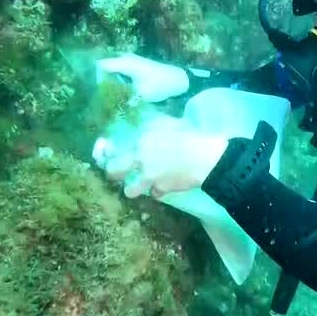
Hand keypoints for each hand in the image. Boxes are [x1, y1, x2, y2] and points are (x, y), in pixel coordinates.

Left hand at [92, 115, 228, 198]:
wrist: (205, 157)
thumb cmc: (190, 135)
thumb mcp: (168, 122)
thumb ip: (152, 126)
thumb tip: (144, 128)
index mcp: (141, 139)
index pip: (116, 147)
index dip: (112, 152)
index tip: (112, 154)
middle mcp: (140, 158)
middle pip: (113, 170)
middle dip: (112, 172)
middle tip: (115, 174)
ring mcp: (149, 176)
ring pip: (130, 190)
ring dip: (133, 189)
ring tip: (138, 186)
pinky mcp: (161, 188)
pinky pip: (154, 193)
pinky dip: (158, 191)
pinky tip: (163, 186)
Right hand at [95, 53, 189, 102]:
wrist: (178, 80)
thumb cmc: (159, 85)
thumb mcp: (140, 95)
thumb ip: (122, 99)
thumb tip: (107, 108)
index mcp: (124, 62)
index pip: (99, 65)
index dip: (92, 77)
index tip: (89, 91)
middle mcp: (124, 58)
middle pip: (103, 67)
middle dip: (98, 80)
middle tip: (93, 95)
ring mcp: (129, 60)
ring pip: (110, 69)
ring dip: (106, 81)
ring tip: (100, 95)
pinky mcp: (133, 66)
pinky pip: (117, 71)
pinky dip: (114, 80)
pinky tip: (112, 92)